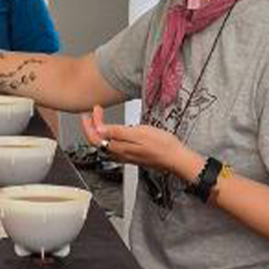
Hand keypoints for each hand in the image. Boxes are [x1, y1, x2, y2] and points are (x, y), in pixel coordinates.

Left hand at [80, 105, 202, 179]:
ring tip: (98, 120)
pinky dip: (108, 136)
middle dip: (91, 126)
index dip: (91, 122)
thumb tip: (99, 129)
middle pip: (97, 141)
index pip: (95, 136)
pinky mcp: (132, 155)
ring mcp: (125, 155)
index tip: (95, 109)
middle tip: (91, 114)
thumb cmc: (162, 146)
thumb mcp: (139, 133)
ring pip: (104, 144)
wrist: (177, 159)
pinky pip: (113, 146)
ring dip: (98, 131)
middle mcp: (119, 154)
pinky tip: (114, 132)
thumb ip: (117, 132)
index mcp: (118, 148)